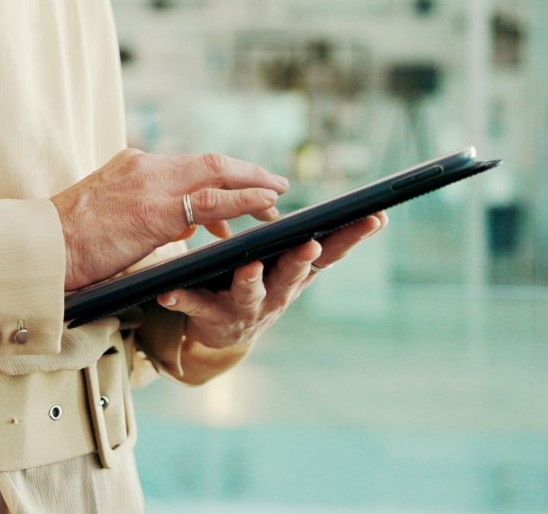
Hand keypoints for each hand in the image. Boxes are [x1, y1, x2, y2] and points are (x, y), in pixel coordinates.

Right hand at [52, 148, 288, 290]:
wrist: (42, 248)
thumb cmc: (72, 243)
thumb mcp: (114, 215)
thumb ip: (151, 213)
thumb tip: (187, 226)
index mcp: (134, 164)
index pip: (191, 165)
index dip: (225, 175)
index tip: (245, 187)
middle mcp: (146, 165)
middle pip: (212, 162)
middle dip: (249, 174)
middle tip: (276, 188)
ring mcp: (151, 185)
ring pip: (218, 175)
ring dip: (254, 186)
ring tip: (278, 200)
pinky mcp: (155, 212)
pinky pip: (213, 201)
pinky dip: (245, 199)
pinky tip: (265, 205)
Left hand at [155, 212, 388, 349]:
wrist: (226, 333)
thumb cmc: (265, 284)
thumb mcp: (296, 266)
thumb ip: (325, 242)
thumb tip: (378, 215)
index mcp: (296, 274)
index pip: (331, 252)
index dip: (353, 237)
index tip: (374, 217)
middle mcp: (277, 293)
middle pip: (293, 275)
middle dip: (301, 259)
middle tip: (309, 243)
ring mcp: (245, 307)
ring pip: (250, 293)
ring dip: (250, 280)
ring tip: (248, 267)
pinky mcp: (212, 316)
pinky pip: (195, 305)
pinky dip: (183, 298)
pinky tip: (169, 291)